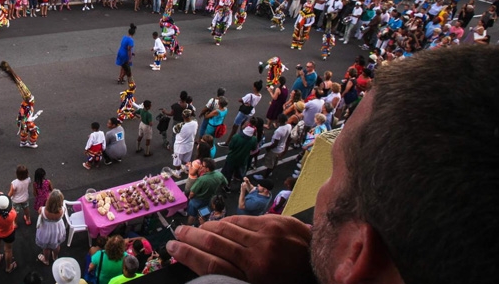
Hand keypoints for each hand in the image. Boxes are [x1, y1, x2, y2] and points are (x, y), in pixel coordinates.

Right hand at [168, 215, 315, 283]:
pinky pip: (244, 219)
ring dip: (205, 227)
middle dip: (190, 238)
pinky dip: (227, 222)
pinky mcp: (278, 223)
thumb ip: (238, 278)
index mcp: (255, 278)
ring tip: (191, 229)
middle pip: (214, 242)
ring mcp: (269, 236)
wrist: (327, 270)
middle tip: (176, 234)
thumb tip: (208, 266)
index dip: (187, 255)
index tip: (171, 248)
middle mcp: (259, 256)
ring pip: (227, 227)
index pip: (211, 264)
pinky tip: (218, 224)